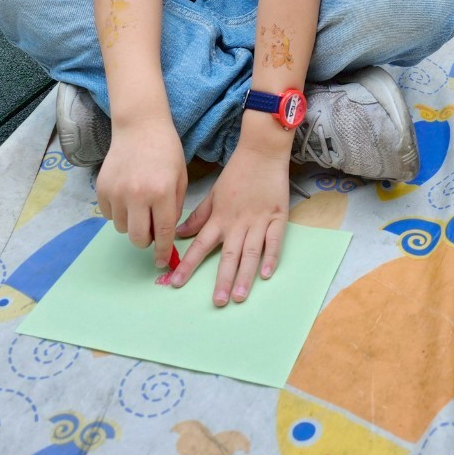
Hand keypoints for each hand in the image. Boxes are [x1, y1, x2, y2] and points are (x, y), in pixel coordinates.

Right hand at [96, 118, 186, 267]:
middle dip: (146, 241)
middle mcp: (137, 195)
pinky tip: (127, 195)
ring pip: (122, 228)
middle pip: (137, 238)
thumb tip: (167, 235)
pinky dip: (118, 212)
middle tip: (150, 232)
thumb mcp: (180, 178)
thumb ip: (175, 208)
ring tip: (139, 205)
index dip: (162, 251)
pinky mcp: (102, 189)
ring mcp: (117, 192)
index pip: (162, 232)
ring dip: (132, 224)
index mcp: (162, 192)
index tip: (161, 261)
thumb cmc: (166, 151)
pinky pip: (109, 215)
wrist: (140, 126)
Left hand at [170, 139, 289, 306]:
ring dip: (245, 275)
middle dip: (222, 280)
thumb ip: (198, 216)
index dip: (187, 265)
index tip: (175, 283)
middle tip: (217, 302)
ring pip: (251, 252)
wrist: (262, 152)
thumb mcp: (213, 194)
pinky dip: (271, 257)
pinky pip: (274, 240)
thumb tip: (179, 233)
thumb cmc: (237, 173)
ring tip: (240, 296)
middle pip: (228, 255)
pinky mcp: (278, 216)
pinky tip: (266, 274)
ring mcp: (259, 220)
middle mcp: (238, 223)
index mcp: (220, 218)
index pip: (200, 245)